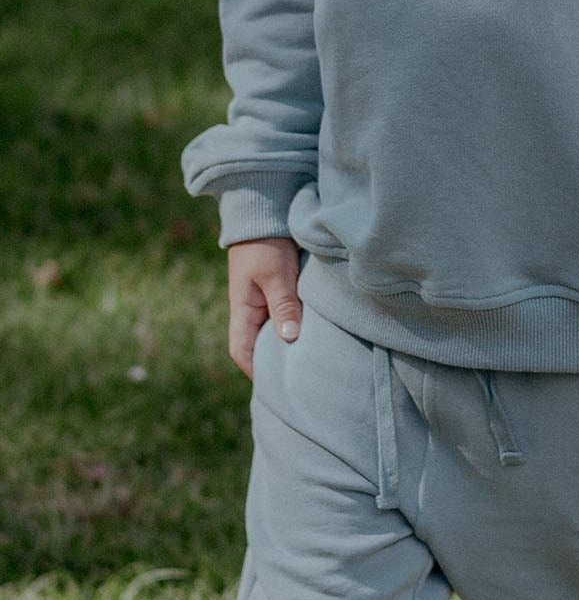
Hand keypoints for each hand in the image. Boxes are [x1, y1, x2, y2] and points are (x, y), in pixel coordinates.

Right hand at [226, 236, 301, 378]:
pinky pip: (285, 316)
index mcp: (243, 310)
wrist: (264, 214)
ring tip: (310, 362)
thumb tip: (289, 338)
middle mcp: (250, 310)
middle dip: (275, 362)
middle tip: (300, 379)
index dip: (255, 370)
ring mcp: (263, 301)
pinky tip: (314, 334)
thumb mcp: (276, 275)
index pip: (241, 351)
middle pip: (259, 346)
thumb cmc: (266, 245)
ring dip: (288, 344)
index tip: (276, 385)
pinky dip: (296, 326)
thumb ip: (283, 305)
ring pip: (273, 332)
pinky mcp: (278, 291)